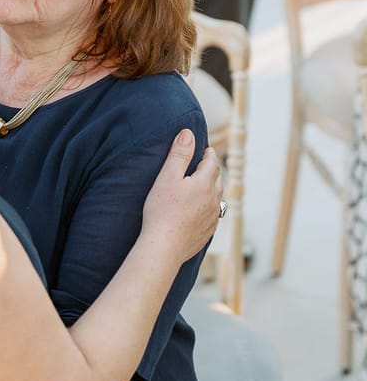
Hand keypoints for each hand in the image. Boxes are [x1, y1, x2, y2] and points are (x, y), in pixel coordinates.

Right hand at [142, 130, 222, 260]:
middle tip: (205, 164)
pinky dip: (209, 208)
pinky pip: (213, 215)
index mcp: (205, 184)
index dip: (209, 154)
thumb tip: (188, 134)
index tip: (206, 149)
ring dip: (213, 189)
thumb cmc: (162, 211)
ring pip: (218, 198)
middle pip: (218, 180)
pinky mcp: (207, 233)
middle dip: (212, 170)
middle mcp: (214, 201)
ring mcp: (212, 219)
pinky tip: (201, 210)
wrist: (164, 247)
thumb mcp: (167, 177)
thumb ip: (179, 154)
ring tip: (205, 186)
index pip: (212, 163)